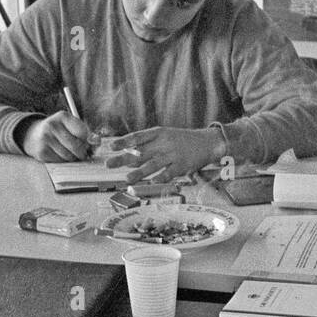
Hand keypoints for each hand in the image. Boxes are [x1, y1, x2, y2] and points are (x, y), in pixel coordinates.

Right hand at [21, 109, 91, 161]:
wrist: (33, 135)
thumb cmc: (59, 131)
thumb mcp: (70, 126)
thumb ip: (85, 133)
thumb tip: (96, 142)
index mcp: (63, 116)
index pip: (83, 132)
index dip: (88, 141)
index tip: (88, 143)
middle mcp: (52, 125)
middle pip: (77, 146)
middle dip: (83, 153)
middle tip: (82, 153)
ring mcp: (45, 139)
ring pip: (69, 156)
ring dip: (73, 158)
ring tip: (70, 152)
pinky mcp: (42, 152)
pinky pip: (60, 162)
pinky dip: (63, 161)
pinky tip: (60, 154)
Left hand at [105, 127, 221, 180]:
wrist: (207, 142)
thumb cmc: (182, 141)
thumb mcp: (165, 138)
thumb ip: (148, 148)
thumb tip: (128, 159)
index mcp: (158, 133)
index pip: (137, 137)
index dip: (123, 142)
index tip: (110, 146)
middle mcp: (164, 143)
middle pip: (140, 152)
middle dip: (123, 159)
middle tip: (108, 164)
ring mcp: (173, 155)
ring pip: (152, 164)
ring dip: (139, 172)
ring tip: (126, 179)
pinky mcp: (182, 165)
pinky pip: (169, 173)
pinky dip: (161, 178)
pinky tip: (152, 182)